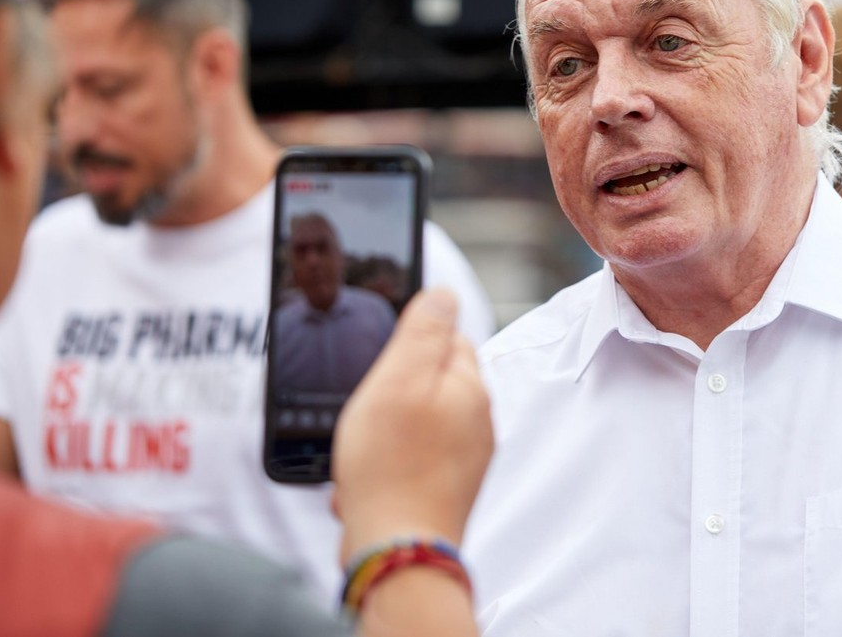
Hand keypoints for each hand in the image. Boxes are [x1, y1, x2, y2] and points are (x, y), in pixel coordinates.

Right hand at [331, 288, 492, 564]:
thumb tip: (444, 292)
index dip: (407, 347)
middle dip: (392, 393)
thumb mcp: (399, 378)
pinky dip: (385, 467)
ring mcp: (464, 459)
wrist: (395, 550)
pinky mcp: (445, 489)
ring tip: (364, 452)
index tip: (380, 367)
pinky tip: (366, 481)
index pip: (447, 338)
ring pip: (415, 424)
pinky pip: (408, 462)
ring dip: (384, 433)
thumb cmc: (391, 464)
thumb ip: (424, 331)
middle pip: (429, 381)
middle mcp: (477, 422)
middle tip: (369, 414)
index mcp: (471, 387)